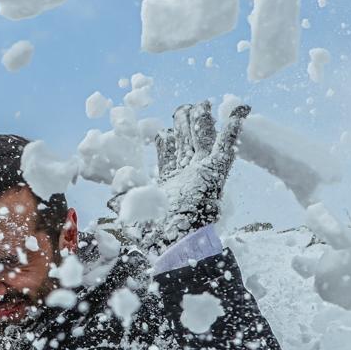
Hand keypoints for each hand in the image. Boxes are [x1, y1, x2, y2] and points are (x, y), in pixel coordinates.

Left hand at [110, 100, 246, 251]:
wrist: (176, 246)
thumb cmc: (156, 236)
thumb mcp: (136, 213)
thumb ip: (126, 201)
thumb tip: (111, 198)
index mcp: (169, 183)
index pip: (168, 158)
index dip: (165, 143)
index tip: (162, 132)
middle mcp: (186, 176)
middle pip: (186, 143)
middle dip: (185, 124)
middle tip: (184, 108)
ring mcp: (202, 172)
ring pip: (203, 139)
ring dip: (203, 120)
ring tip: (203, 103)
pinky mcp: (216, 173)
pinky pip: (226, 147)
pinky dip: (233, 128)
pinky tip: (239, 110)